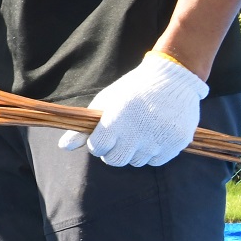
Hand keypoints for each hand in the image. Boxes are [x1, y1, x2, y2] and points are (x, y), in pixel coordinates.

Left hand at [59, 52, 206, 165]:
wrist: (172, 79)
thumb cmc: (132, 90)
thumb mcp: (105, 102)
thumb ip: (84, 128)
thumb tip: (63, 147)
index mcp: (117, 119)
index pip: (97, 148)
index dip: (97, 143)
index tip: (103, 134)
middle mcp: (138, 132)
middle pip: (115, 160)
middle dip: (112, 152)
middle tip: (120, 136)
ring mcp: (159, 139)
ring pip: (136, 162)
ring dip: (134, 151)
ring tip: (140, 130)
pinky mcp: (177, 144)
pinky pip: (157, 161)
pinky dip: (153, 152)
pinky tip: (155, 134)